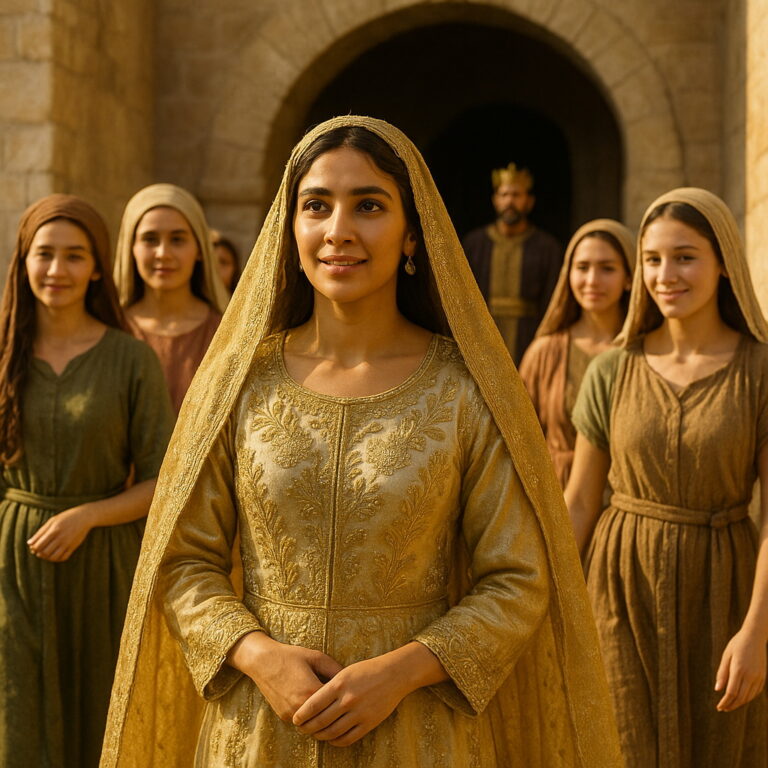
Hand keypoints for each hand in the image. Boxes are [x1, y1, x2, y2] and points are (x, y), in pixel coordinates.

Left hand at [27, 506, 93, 561]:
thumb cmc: (66, 517)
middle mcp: (61, 538)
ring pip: (53, 557)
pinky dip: (56, 559)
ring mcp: (68, 543)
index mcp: (54, 530)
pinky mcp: (73, 547)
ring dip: (46, 557)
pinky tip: (54, 554)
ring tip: (45, 553)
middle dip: (38, 553)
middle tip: (38, 551)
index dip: (33, 548)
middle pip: (44, 552)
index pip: (38, 545)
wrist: (85, 517)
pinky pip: (63, 558)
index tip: (33, 546)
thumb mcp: (52, 521)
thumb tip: (29, 543)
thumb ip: (40, 532)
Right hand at [228, 632, 342, 723]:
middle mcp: (300, 707)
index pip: (336, 704)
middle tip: (343, 705)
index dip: (344, 700)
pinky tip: (316, 706)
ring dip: (322, 718)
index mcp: (311, 691)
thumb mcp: (316, 657)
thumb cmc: (291, 656)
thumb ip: (335, 669)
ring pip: (313, 724)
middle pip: (326, 719)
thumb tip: (351, 681)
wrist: (262, 661)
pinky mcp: (283, 716)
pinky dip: (310, 718)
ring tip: (330, 706)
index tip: (351, 694)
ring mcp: (290, 714)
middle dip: (335, 713)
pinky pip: (302, 722)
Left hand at [292, 654, 409, 746]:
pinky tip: (332, 738)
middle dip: (307, 728)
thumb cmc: (367, 670)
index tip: (295, 719)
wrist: (393, 674)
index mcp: (339, 684)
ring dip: (320, 736)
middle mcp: (347, 700)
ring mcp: (359, 713)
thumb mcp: (345, 672)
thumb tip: (312, 703)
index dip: (301, 715)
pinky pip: (348, 738)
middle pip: (320, 721)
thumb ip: (330, 686)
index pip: (313, 705)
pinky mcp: (369, 723)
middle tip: (302, 729)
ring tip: (315, 734)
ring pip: (332, 732)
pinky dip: (336, 741)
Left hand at [715, 628, 766, 710]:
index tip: (719, 707)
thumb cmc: (737, 644)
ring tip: (730, 705)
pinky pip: (755, 692)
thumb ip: (722, 673)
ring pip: (749, 697)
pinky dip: (748, 698)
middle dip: (731, 705)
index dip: (725, 702)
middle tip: (723, 709)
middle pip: (741, 697)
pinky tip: (741, 699)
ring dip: (739, 703)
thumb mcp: (726, 655)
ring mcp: (758, 677)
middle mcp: (750, 675)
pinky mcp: (763, 677)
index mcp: (739, 669)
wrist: (755, 637)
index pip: (732, 692)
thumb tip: (718, 690)